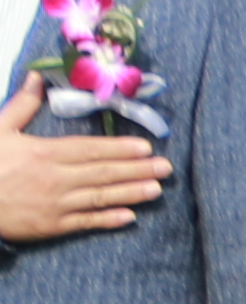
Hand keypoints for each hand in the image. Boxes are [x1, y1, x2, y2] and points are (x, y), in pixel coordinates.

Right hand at [0, 85, 167, 239]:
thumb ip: (21, 105)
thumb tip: (36, 77)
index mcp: (44, 153)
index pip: (90, 150)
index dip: (119, 149)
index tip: (145, 147)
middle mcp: (55, 178)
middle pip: (103, 173)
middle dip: (136, 170)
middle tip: (166, 167)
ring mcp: (55, 204)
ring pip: (99, 197)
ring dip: (130, 193)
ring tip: (156, 189)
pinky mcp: (51, 225)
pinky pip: (84, 222)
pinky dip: (107, 220)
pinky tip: (129, 217)